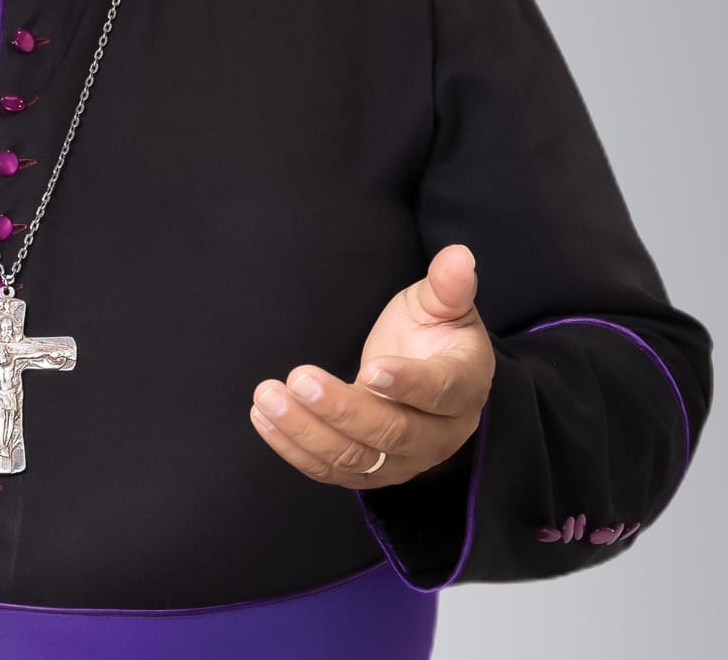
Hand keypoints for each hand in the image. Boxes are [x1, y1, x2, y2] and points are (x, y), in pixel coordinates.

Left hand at [249, 244, 492, 488]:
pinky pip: (332, 470)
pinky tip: (264, 419)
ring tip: (267, 398)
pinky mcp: (371, 472)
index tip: (370, 369)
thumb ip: (447, 285)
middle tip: (298, 378)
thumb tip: (459, 255)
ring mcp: (404, 460)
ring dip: (306, 431)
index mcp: (463, 386)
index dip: (406, 382)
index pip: (438, 391)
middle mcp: (439, 433)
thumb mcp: (442, 305)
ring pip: (356, 458)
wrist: (430, 378)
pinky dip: (295, 449)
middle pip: (391, 432)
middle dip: (341, 408)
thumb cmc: (434, 335)